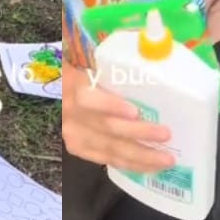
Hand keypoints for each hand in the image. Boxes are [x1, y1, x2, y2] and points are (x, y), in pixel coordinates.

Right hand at [60, 60, 175, 173]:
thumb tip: (150, 52)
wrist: (53, 90)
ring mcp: (73, 134)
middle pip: (106, 127)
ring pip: (109, 149)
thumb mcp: (88, 61)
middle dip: (139, 134)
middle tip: (166, 135)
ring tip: (166, 160)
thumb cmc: (79, 71)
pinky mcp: (78, 147)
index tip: (135, 111)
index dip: (111, 106)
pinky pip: (107, 160)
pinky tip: (149, 167)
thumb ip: (111, 63)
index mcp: (72, 86)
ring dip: (140, 156)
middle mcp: (70, 114)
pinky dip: (130, 165)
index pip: (88, 99)